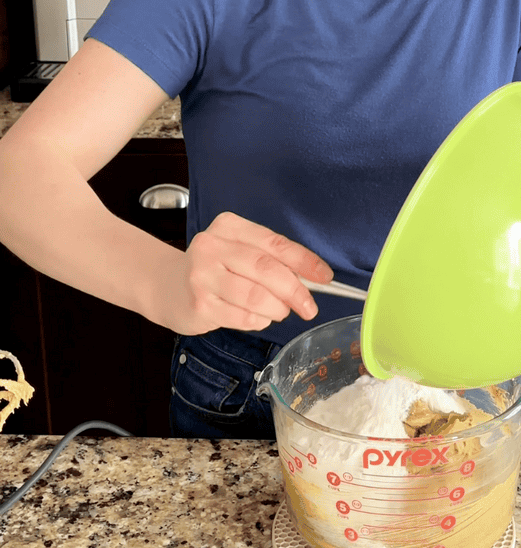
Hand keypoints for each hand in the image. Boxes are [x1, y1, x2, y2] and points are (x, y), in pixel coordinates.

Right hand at [154, 212, 331, 334]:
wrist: (168, 286)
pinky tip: (256, 317)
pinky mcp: (199, 304)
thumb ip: (273, 260)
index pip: (275, 243)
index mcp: (229, 226)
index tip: (325, 277)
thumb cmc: (215, 269)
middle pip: (266, 269)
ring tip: (278, 311)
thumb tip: (316, 278)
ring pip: (256, 296)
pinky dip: (258, 321)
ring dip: (276, 309)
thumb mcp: (240, 252)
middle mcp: (212, 246)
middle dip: (296, 291)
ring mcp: (202, 276)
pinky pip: (243, 317)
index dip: (305, 262)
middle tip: (309, 306)